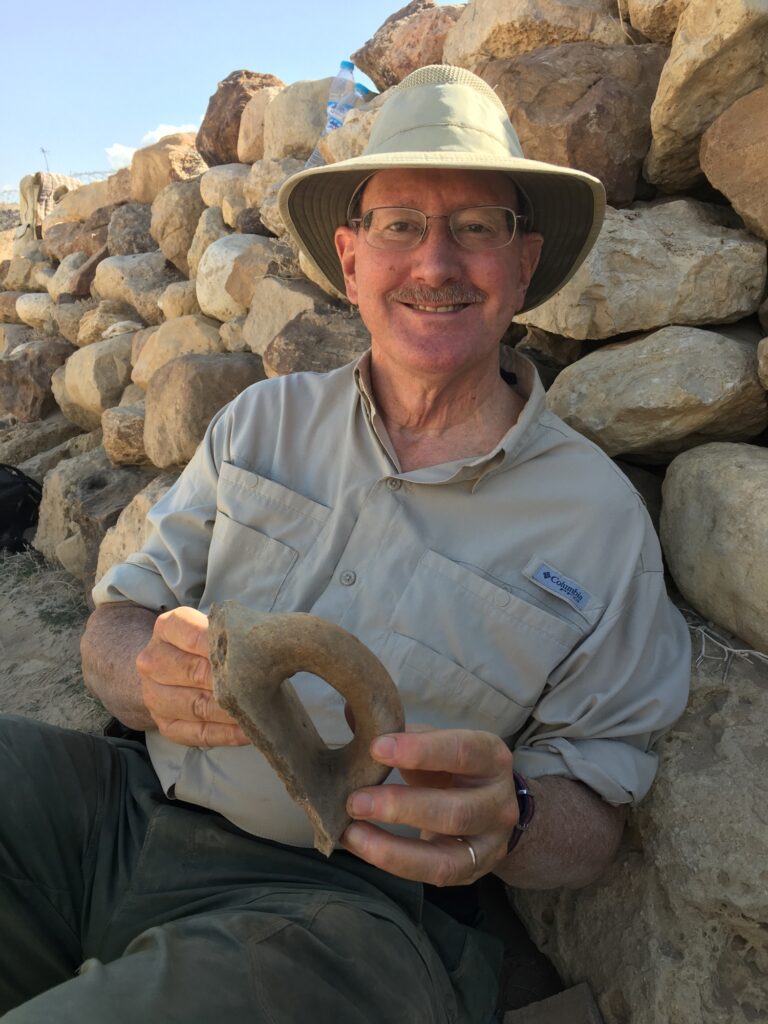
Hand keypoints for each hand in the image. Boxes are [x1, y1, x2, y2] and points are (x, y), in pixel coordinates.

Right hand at [135, 606, 248, 747]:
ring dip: (231, 712)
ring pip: (197, 706)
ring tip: (259, 713)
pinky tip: (248, 732)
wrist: (176, 666)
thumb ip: (234, 634)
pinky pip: (198, 733)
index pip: (195, 636)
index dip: (225, 647)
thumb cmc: (209, 643)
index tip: (253, 654)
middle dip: (231, 682)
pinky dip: (226, 734)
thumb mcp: (216, 628)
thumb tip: (266, 646)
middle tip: (262, 686)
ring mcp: (155, 696)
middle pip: (195, 673)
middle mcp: (153, 661)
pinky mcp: (165, 725)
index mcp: (166, 628)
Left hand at [340, 728, 518, 885]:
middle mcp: (498, 803)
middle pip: (454, 811)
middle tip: (354, 801)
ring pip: (445, 857)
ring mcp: (489, 844)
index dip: (420, 751)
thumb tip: (352, 712)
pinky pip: (433, 875)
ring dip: (391, 847)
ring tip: (350, 832)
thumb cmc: (452, 768)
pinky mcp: (472, 872)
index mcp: (491, 757)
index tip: (375, 748)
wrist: (490, 808)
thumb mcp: (435, 743)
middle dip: (400, 808)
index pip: (462, 752)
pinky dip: (394, 863)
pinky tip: (362, 847)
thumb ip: (400, 731)